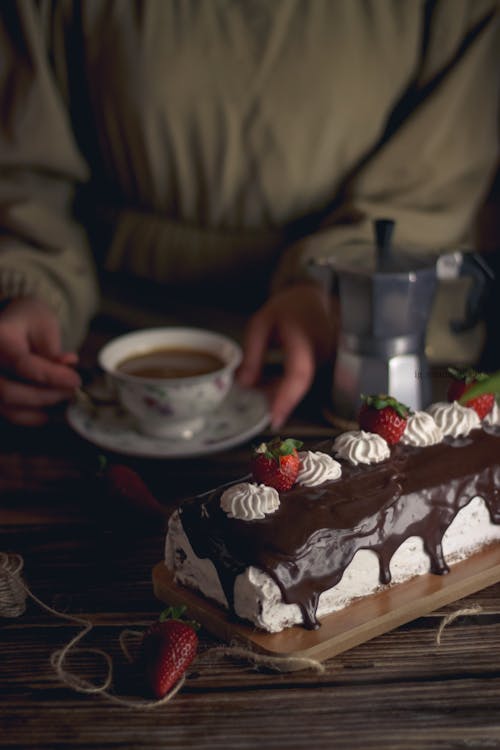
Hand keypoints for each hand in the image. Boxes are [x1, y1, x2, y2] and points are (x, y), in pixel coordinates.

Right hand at [0, 298, 80, 425]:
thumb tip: (67, 365)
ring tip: (64, 398)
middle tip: (71, 391)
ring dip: (41, 408)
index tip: (75, 380)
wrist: (11, 324)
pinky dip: (33, 417)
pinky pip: (9, 414)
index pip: (23, 364)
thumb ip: (53, 348)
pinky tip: (52, 410)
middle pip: (9, 392)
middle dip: (46, 396)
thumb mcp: (44, 324)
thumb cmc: (28, 322)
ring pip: (8, 408)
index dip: (52, 376)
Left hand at [237, 283, 338, 428]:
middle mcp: (320, 350)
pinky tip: (268, 388)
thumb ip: (253, 354)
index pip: (299, 373)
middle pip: (301, 384)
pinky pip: (302, 380)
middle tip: (260, 414)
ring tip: (259, 398)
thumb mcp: (260, 325)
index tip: (275, 417)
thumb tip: (245, 384)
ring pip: (301, 385)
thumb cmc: (285, 308)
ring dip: (279, 393)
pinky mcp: (320, 362)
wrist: (309, 297)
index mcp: (303, 337)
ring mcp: (323, 358)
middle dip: (279, 401)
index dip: (287, 397)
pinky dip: (285, 386)